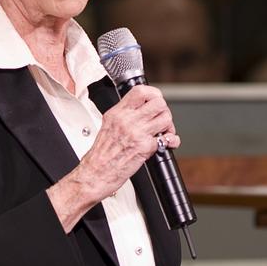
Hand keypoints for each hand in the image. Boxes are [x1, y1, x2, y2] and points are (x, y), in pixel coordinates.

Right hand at [50, 85, 180, 229]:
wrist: (95, 174)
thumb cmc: (101, 155)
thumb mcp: (108, 126)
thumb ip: (124, 116)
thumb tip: (141, 109)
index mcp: (117, 113)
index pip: (140, 91)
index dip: (154, 94)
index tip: (156, 101)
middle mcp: (127, 120)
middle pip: (158, 103)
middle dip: (164, 111)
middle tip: (161, 120)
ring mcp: (137, 133)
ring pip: (166, 118)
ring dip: (169, 126)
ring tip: (164, 132)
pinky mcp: (144, 147)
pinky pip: (167, 139)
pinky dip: (171, 142)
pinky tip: (167, 143)